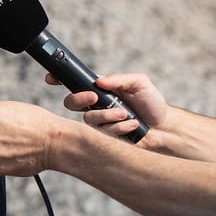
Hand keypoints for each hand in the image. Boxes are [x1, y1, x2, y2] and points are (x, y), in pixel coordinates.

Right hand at [44, 70, 167, 137]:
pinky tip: (131, 125)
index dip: (60, 80)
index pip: (75, 83)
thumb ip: (119, 79)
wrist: (164, 128)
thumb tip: (99, 81)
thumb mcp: (139, 83)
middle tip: (94, 97)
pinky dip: (119, 127)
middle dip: (79, 99)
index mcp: (100, 90)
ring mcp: (99, 122)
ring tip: (126, 114)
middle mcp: (96, 105)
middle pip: (71, 103)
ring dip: (108, 115)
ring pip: (88, 119)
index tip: (51, 78)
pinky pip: (102, 133)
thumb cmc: (152, 103)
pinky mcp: (105, 137)